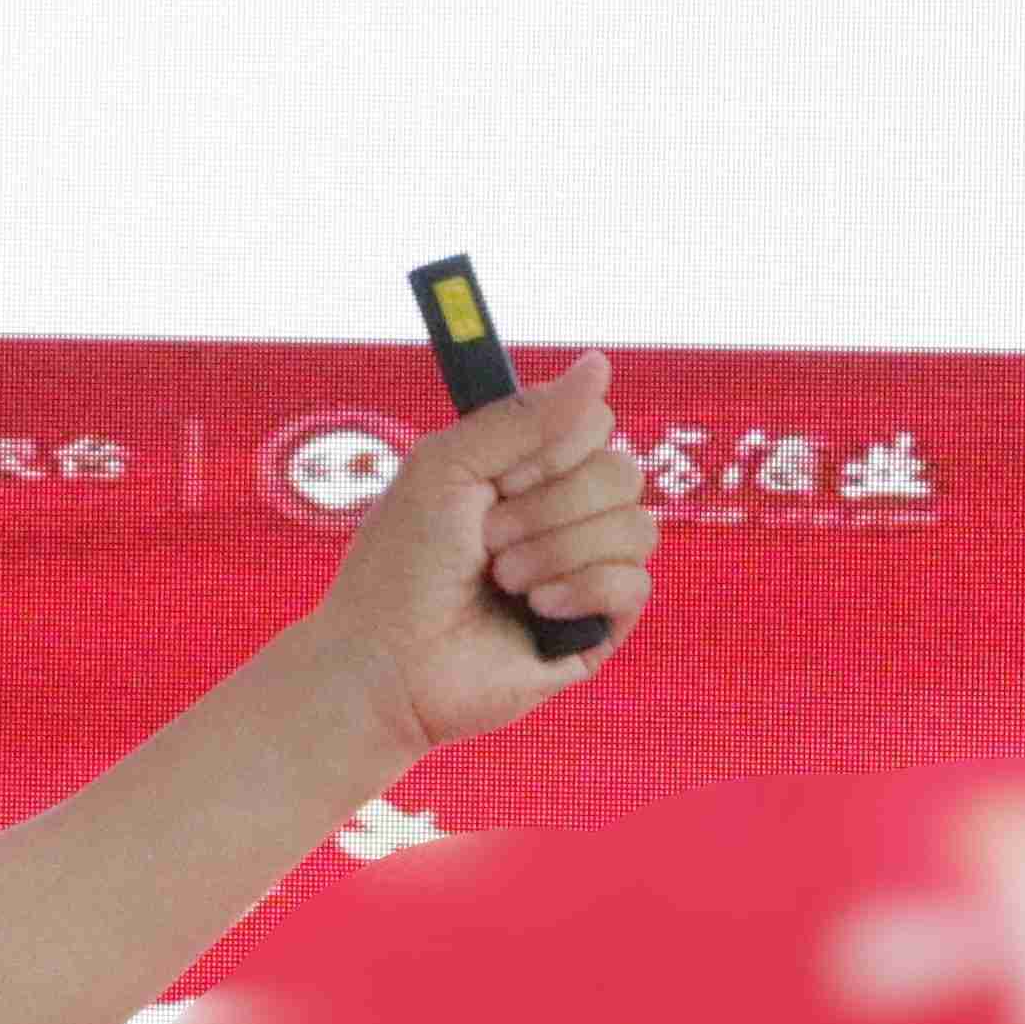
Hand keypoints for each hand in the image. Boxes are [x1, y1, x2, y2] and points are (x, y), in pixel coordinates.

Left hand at [314, 351, 654, 759]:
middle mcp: (563, 515)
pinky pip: (637, 583)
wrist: (387, 661)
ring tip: (503, 579)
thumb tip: (599, 362)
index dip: (553, 447)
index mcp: (529, 471)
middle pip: (622, 472)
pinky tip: (534, 609)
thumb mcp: (448, 465)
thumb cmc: (400, 564)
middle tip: (488, 538)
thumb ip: (525, 415)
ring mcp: (585, 570)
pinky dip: (581, 589)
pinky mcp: (600, 627)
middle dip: (548, 506)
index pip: (594, 425)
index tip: (499, 476)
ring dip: (557, 550)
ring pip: (636, 527)